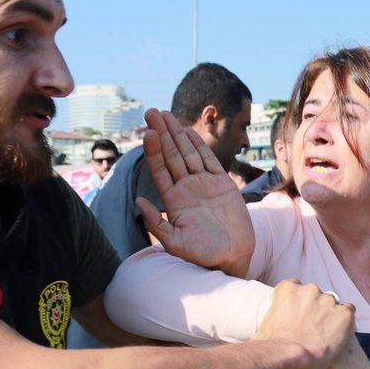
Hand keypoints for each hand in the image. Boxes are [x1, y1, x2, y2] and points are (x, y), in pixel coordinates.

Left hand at [138, 109, 254, 273]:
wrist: (232, 256)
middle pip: (171, 156)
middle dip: (161, 134)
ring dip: (176, 134)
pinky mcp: (222, 184)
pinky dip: (199, 146)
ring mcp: (203, 184)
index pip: (159, 170)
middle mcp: (185, 189)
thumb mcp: (175, 243)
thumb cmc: (203, 254)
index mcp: (173, 200)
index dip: (153, 151)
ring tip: (165, 114)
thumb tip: (138, 200)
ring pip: (187, 154)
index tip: (147, 132)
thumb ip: (156, 223)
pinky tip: (188, 132)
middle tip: (151, 112)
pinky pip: (208, 161)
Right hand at [253, 280, 357, 368]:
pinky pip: (349, 311)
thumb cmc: (273, 346)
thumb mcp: (262, 327)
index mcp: (288, 289)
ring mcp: (328, 300)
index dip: (299, 301)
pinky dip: (346, 320)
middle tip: (312, 327)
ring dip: (330, 314)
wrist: (292, 356)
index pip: (296, 287)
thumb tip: (260, 335)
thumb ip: (267, 322)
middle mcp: (309, 290)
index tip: (298, 314)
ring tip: (325, 333)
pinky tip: (340, 332)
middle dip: (315, 308)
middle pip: (316, 294)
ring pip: (333, 303)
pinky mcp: (344, 314)